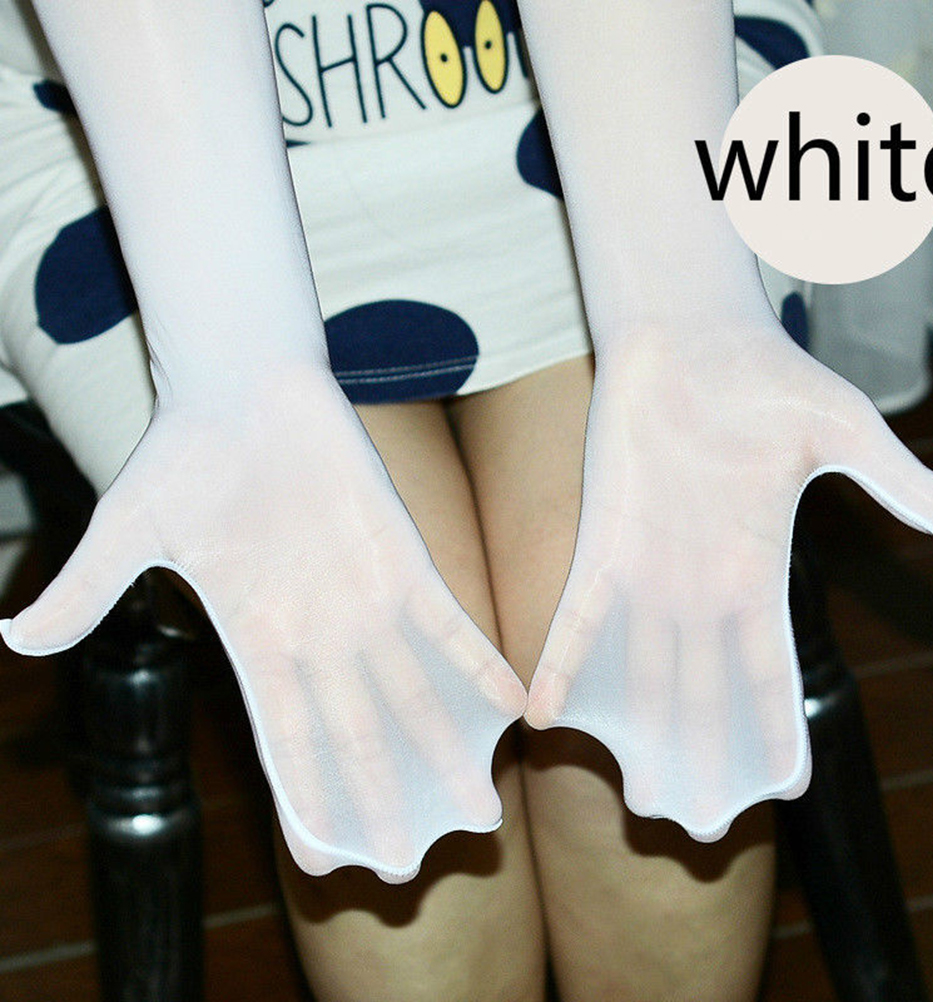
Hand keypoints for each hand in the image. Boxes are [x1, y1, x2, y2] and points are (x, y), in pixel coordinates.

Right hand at [1, 365, 526, 880]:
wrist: (247, 388)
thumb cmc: (187, 453)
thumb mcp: (128, 529)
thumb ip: (88, 589)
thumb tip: (15, 637)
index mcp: (258, 641)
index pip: (282, 741)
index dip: (303, 801)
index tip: (323, 862)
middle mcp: (320, 634)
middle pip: (357, 738)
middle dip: (383, 803)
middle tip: (410, 869)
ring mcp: (367, 600)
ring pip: (414, 694)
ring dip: (445, 752)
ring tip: (480, 811)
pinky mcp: (405, 557)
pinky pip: (451, 623)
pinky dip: (480, 665)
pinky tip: (512, 706)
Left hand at [525, 321, 932, 838]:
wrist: (686, 333)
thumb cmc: (764, 375)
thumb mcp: (842, 431)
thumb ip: (894, 482)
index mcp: (757, 567)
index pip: (771, 667)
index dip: (774, 726)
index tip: (785, 787)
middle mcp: (699, 582)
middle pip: (704, 690)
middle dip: (705, 754)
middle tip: (703, 827)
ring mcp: (647, 566)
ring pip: (643, 670)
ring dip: (641, 733)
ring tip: (640, 799)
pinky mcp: (600, 540)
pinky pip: (579, 618)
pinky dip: (566, 665)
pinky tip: (548, 717)